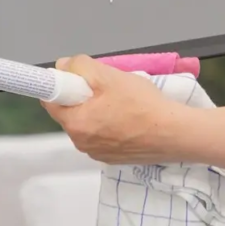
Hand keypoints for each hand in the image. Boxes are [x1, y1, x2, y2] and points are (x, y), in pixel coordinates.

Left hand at [42, 54, 191, 164]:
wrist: (173, 132)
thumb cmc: (142, 103)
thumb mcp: (110, 76)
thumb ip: (81, 67)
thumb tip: (62, 66)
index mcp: (75, 123)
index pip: (51, 100)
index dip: (64, 84)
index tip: (82, 77)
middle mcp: (80, 143)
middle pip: (72, 112)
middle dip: (86, 98)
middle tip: (110, 88)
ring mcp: (97, 153)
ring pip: (90, 125)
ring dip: (99, 113)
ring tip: (125, 104)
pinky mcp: (113, 158)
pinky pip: (104, 138)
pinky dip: (112, 127)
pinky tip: (132, 121)